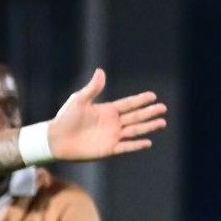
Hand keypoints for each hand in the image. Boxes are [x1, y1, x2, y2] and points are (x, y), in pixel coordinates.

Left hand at [46, 70, 167, 161]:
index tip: (153, 96)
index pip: (128, 104)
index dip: (140, 100)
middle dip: (149, 112)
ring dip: (148, 127)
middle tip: (163, 108)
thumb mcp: (79, 100)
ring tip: (162, 122)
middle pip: (135, 117)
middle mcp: (112, 123)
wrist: (56, 139)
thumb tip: (100, 71)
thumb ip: (93, 88)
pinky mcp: (108, 149)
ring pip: (134, 130)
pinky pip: (126, 147)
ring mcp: (112, 136)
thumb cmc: (66, 118)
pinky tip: (148, 142)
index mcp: (107, 110)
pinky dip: (136, 145)